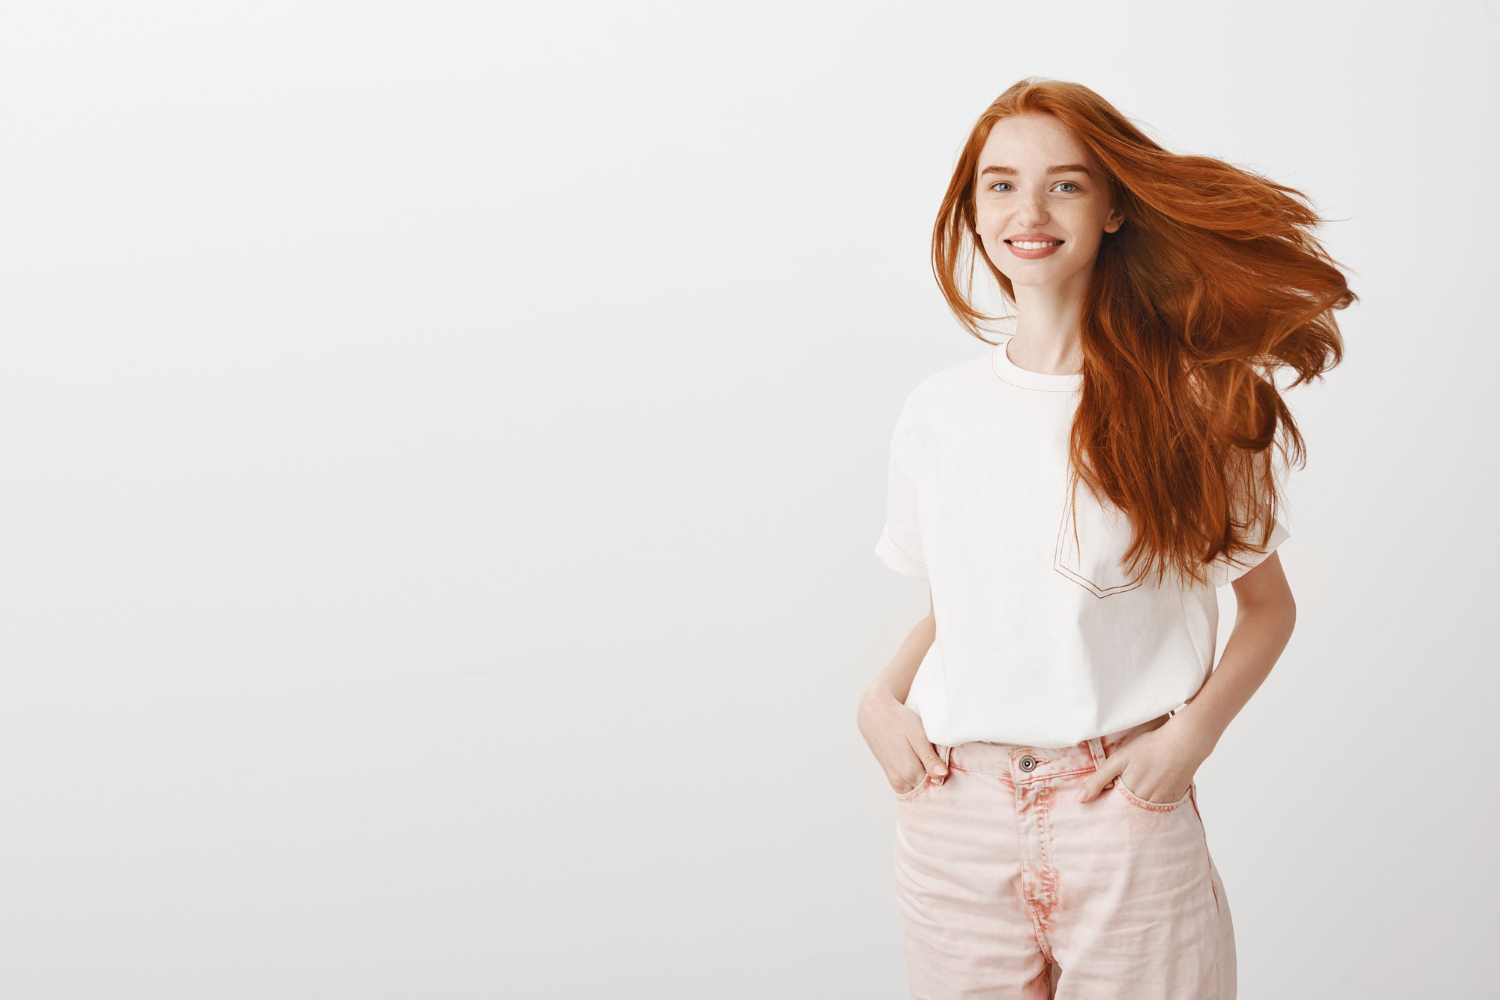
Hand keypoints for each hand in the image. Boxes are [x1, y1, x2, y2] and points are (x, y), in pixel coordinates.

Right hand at [857, 687, 947, 793]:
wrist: (875, 715)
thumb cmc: (900, 721)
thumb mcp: (918, 735)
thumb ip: (929, 758)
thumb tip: (942, 775)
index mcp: (910, 772)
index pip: (936, 787)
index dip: (946, 780)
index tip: (950, 768)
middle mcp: (901, 781)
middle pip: (926, 791)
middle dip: (937, 784)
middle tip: (942, 765)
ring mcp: (894, 781)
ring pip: (917, 791)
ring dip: (926, 784)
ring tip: (932, 765)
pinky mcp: (891, 778)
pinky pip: (908, 788)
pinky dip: (917, 783)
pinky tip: (922, 768)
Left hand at [1074, 715, 1211, 803]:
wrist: (1185, 742)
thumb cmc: (1150, 747)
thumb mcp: (1118, 760)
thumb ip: (1098, 781)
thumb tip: (1079, 800)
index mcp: (1130, 796)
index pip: (1112, 811)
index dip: (1106, 806)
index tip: (1099, 806)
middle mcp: (1146, 805)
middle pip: (1128, 812)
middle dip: (1121, 807)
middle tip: (1123, 789)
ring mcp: (1162, 804)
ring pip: (1143, 810)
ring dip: (1137, 804)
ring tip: (1139, 785)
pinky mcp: (1175, 799)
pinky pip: (1159, 807)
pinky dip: (1153, 800)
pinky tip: (1154, 784)